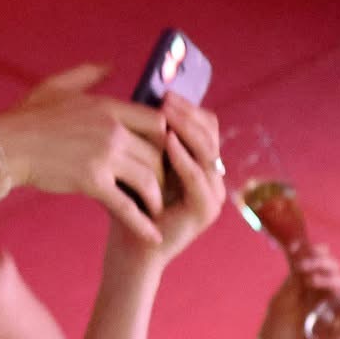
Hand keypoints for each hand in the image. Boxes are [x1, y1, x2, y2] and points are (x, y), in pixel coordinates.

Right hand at [0, 64, 168, 239]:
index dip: (168, 140)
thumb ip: (88, 74)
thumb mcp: (57, 86)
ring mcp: (103, 156)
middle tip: (165, 186)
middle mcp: (112, 129)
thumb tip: (111, 66)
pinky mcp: (91, 181)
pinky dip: (142, 222)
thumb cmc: (25, 117)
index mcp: (108, 107)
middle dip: (165, 173)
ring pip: (148, 179)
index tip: (165, 153)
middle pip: (158, 153)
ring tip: (156, 209)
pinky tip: (152, 236)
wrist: (2, 146)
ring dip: (156, 198)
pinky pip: (126, 205)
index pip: (157, 122)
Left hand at [135, 92, 224, 261]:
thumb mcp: (135, 163)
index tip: (164, 90)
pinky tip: (168, 142)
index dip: (187, 107)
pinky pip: (198, 177)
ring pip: (207, 151)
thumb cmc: (126, 204)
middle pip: (210, 134)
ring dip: (186, 129)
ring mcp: (213, 194)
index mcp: (199, 164)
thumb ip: (144, 138)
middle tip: (167, 97)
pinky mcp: (206, 210)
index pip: (205, 125)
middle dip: (187, 113)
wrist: (127, 248)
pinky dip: (184, 157)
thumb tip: (136, 99)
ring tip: (166, 113)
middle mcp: (212, 177)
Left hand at [257, 244, 339, 338]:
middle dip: (324, 264)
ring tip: (311, 281)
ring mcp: (336, 318)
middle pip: (338, 275)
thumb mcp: (281, 304)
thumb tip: (303, 256)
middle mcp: (326, 304)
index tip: (309, 247)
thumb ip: (294, 282)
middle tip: (306, 266)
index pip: (323, 269)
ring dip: (332, 279)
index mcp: (310, 295)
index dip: (319, 255)